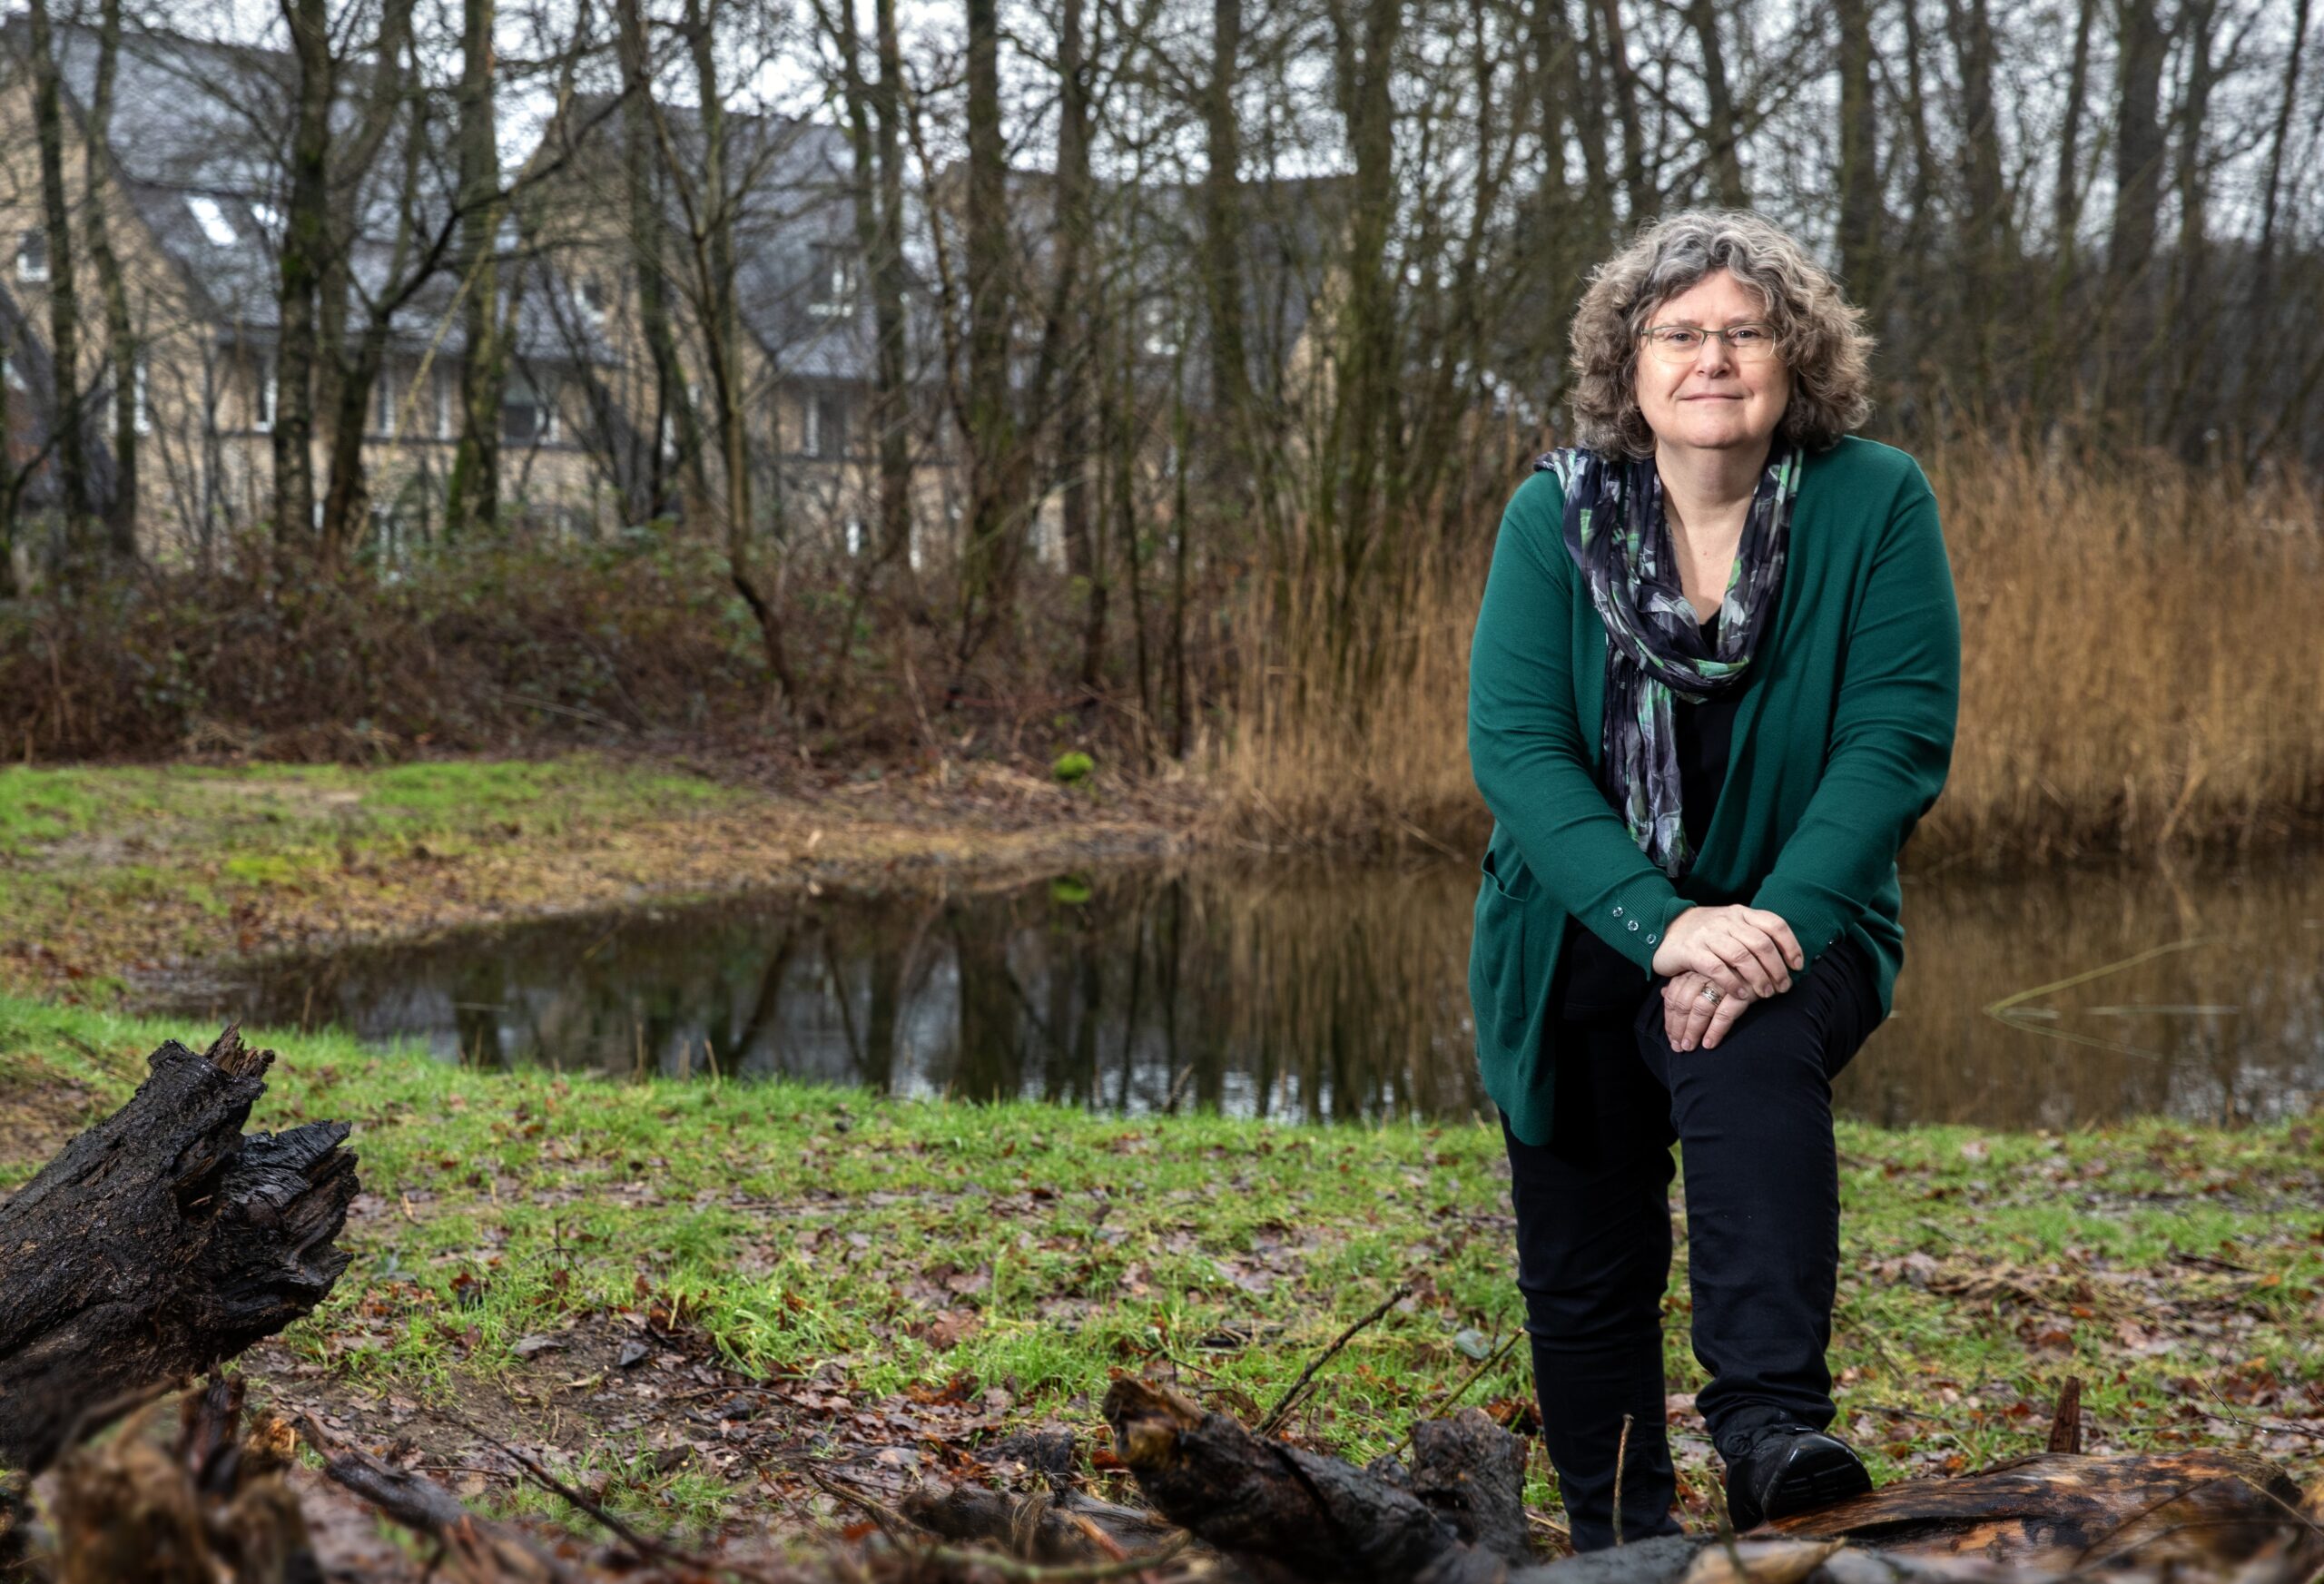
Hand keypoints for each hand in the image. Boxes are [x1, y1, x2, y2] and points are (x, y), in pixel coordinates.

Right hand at [1648, 904, 1802, 1000]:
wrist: (1665, 927)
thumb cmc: (1706, 932)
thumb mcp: (1731, 924)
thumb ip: (1754, 934)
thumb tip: (1787, 957)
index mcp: (1740, 913)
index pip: (1774, 924)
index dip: (1790, 945)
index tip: (1797, 965)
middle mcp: (1726, 920)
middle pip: (1761, 944)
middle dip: (1777, 968)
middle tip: (1782, 987)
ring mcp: (1708, 934)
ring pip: (1741, 956)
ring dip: (1758, 978)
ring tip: (1765, 994)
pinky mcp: (1691, 951)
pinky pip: (1716, 969)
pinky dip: (1732, 983)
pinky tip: (1741, 994)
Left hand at [1662, 969, 1750, 1050]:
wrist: (1768, 961)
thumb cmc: (1734, 968)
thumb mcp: (1708, 970)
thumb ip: (1686, 980)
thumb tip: (1664, 992)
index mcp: (1695, 967)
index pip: (1674, 995)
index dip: (1670, 1018)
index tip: (1671, 1036)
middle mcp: (1706, 973)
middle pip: (1683, 1003)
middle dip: (1678, 1027)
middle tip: (1678, 1047)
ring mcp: (1724, 982)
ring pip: (1700, 1009)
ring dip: (1693, 1031)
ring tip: (1689, 1047)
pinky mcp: (1742, 991)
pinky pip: (1724, 1014)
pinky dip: (1715, 1030)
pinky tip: (1709, 1043)